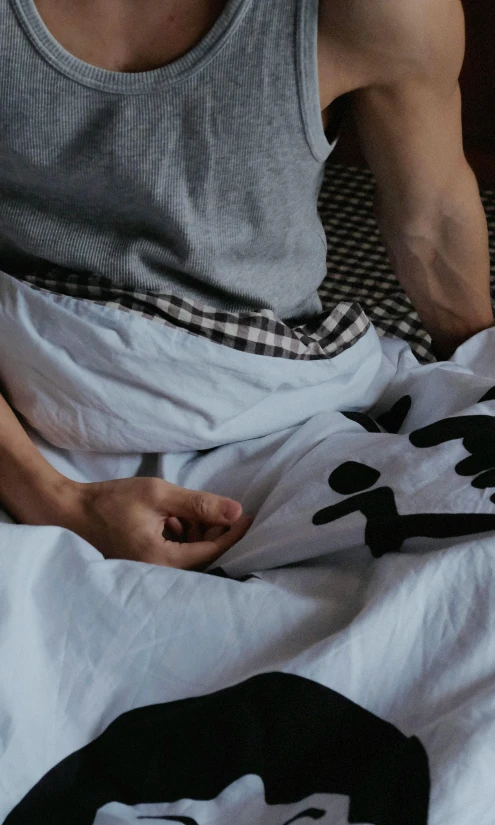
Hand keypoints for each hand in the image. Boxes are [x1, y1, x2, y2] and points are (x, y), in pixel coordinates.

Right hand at [63, 477, 251, 569]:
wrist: (73, 512)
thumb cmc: (112, 501)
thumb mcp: (158, 495)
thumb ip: (199, 504)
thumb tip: (237, 511)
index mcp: (162, 560)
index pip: (212, 552)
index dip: (234, 534)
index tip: (251, 518)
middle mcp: (158, 575)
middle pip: (203, 557)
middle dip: (214, 532)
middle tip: (215, 508)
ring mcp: (151, 574)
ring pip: (190, 556)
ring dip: (197, 533)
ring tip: (186, 511)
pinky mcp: (146, 567)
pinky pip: (176, 556)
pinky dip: (182, 537)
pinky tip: (173, 519)